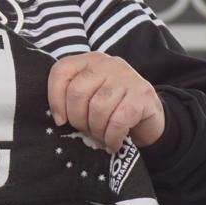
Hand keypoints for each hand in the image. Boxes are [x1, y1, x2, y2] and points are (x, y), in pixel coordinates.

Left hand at [46, 52, 165, 152]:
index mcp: (88, 61)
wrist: (150, 118)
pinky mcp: (143, 94)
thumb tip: (58, 118)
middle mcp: (107, 63)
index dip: (55, 99)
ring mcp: (127, 76)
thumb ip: (71, 98)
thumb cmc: (111, 109)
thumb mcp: (88, 98)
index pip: (61, 71)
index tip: (60, 120)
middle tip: (86, 131)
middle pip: (78, 92)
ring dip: (96, 130)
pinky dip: (112, 137)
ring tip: (100, 137)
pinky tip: (112, 143)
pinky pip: (118, 120)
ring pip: (98, 107)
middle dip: (78, 119)